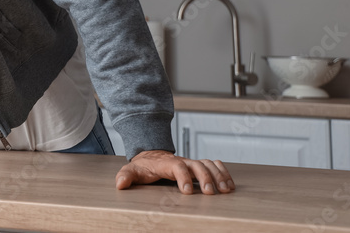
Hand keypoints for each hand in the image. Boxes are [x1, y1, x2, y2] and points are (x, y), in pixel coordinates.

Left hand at [115, 150, 234, 193]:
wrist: (151, 156)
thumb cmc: (143, 166)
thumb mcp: (132, 170)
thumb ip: (126, 176)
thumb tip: (120, 184)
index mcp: (166, 163)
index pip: (177, 166)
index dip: (184, 177)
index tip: (187, 191)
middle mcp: (181, 160)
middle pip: (197, 164)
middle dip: (205, 178)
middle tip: (210, 193)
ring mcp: (191, 162)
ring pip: (208, 164)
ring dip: (218, 175)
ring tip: (225, 190)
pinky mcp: (198, 166)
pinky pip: (214, 165)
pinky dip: (223, 172)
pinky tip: (230, 185)